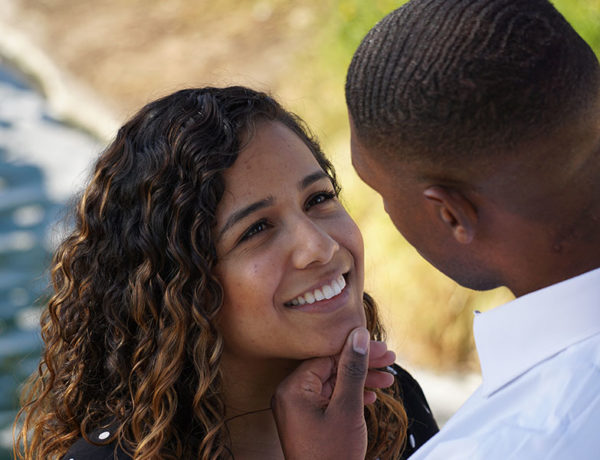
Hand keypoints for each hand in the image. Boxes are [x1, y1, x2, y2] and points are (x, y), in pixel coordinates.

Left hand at [272, 327, 395, 459]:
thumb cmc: (334, 453)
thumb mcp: (347, 407)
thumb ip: (352, 368)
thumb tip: (357, 334)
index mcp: (293, 389)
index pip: (326, 356)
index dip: (355, 349)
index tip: (382, 348)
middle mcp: (290, 395)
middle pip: (330, 368)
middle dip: (361, 364)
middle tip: (390, 359)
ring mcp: (298, 410)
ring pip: (333, 384)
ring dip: (360, 380)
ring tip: (388, 379)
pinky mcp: (307, 421)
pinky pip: (330, 400)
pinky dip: (350, 396)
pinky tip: (371, 396)